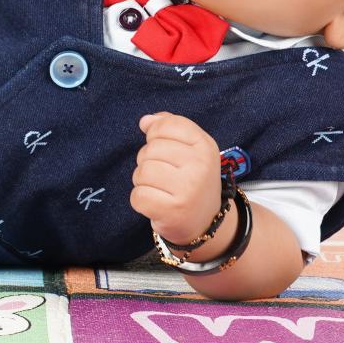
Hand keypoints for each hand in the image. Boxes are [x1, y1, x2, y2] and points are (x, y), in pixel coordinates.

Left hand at [130, 111, 222, 243]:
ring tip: (160, 189)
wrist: (205, 222)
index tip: (165, 150)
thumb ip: (169, 128)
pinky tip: (156, 204)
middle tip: (164, 176)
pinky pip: (138, 195)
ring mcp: (188, 189)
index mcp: (206, 146)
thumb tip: (145, 120)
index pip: (166, 125)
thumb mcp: (190, 149)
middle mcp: (200, 166)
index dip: (155, 135)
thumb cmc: (191, 180)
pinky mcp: (173, 210)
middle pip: (150, 149)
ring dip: (143, 181)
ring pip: (142, 172)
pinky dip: (140, 200)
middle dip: (148, 161)